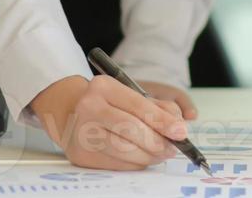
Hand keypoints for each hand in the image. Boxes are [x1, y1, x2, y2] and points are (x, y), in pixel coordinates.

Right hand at [30, 75, 188, 169]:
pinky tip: (141, 159)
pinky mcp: (80, 155)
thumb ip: (158, 108)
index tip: (181, 132)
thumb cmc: (108, 104)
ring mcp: (80, 132)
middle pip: (130, 129)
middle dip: (157, 142)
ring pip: (123, 149)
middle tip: (172, 148)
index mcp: (104, 87)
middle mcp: (89, 107)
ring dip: (148, 156)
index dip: (163, 121)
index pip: (138, 106)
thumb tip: (178, 127)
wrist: (70, 113)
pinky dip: (134, 164)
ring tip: (159, 154)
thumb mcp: (130, 96)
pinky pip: (115, 164)